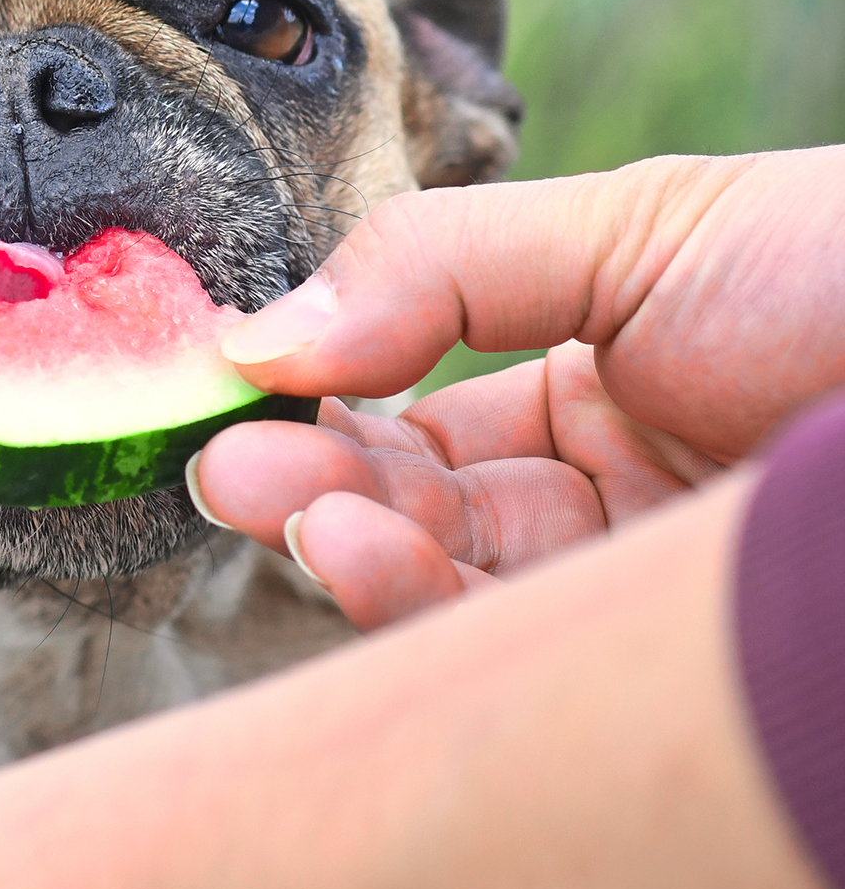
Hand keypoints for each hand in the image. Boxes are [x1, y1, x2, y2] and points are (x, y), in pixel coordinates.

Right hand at [192, 148, 844, 627]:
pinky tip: (356, 550)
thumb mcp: (639, 227)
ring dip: (345, 547)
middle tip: (225, 464)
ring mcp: (640, 586)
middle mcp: (617, 492)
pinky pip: (510, 656)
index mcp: (611, 378)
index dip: (320, 405)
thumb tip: (253, 331)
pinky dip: (413, 608)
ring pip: (452, 592)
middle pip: (419, 511)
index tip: (226, 386)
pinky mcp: (664, 661)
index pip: (424, 413)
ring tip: (279, 500)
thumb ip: (434, 268)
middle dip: (308, 485)